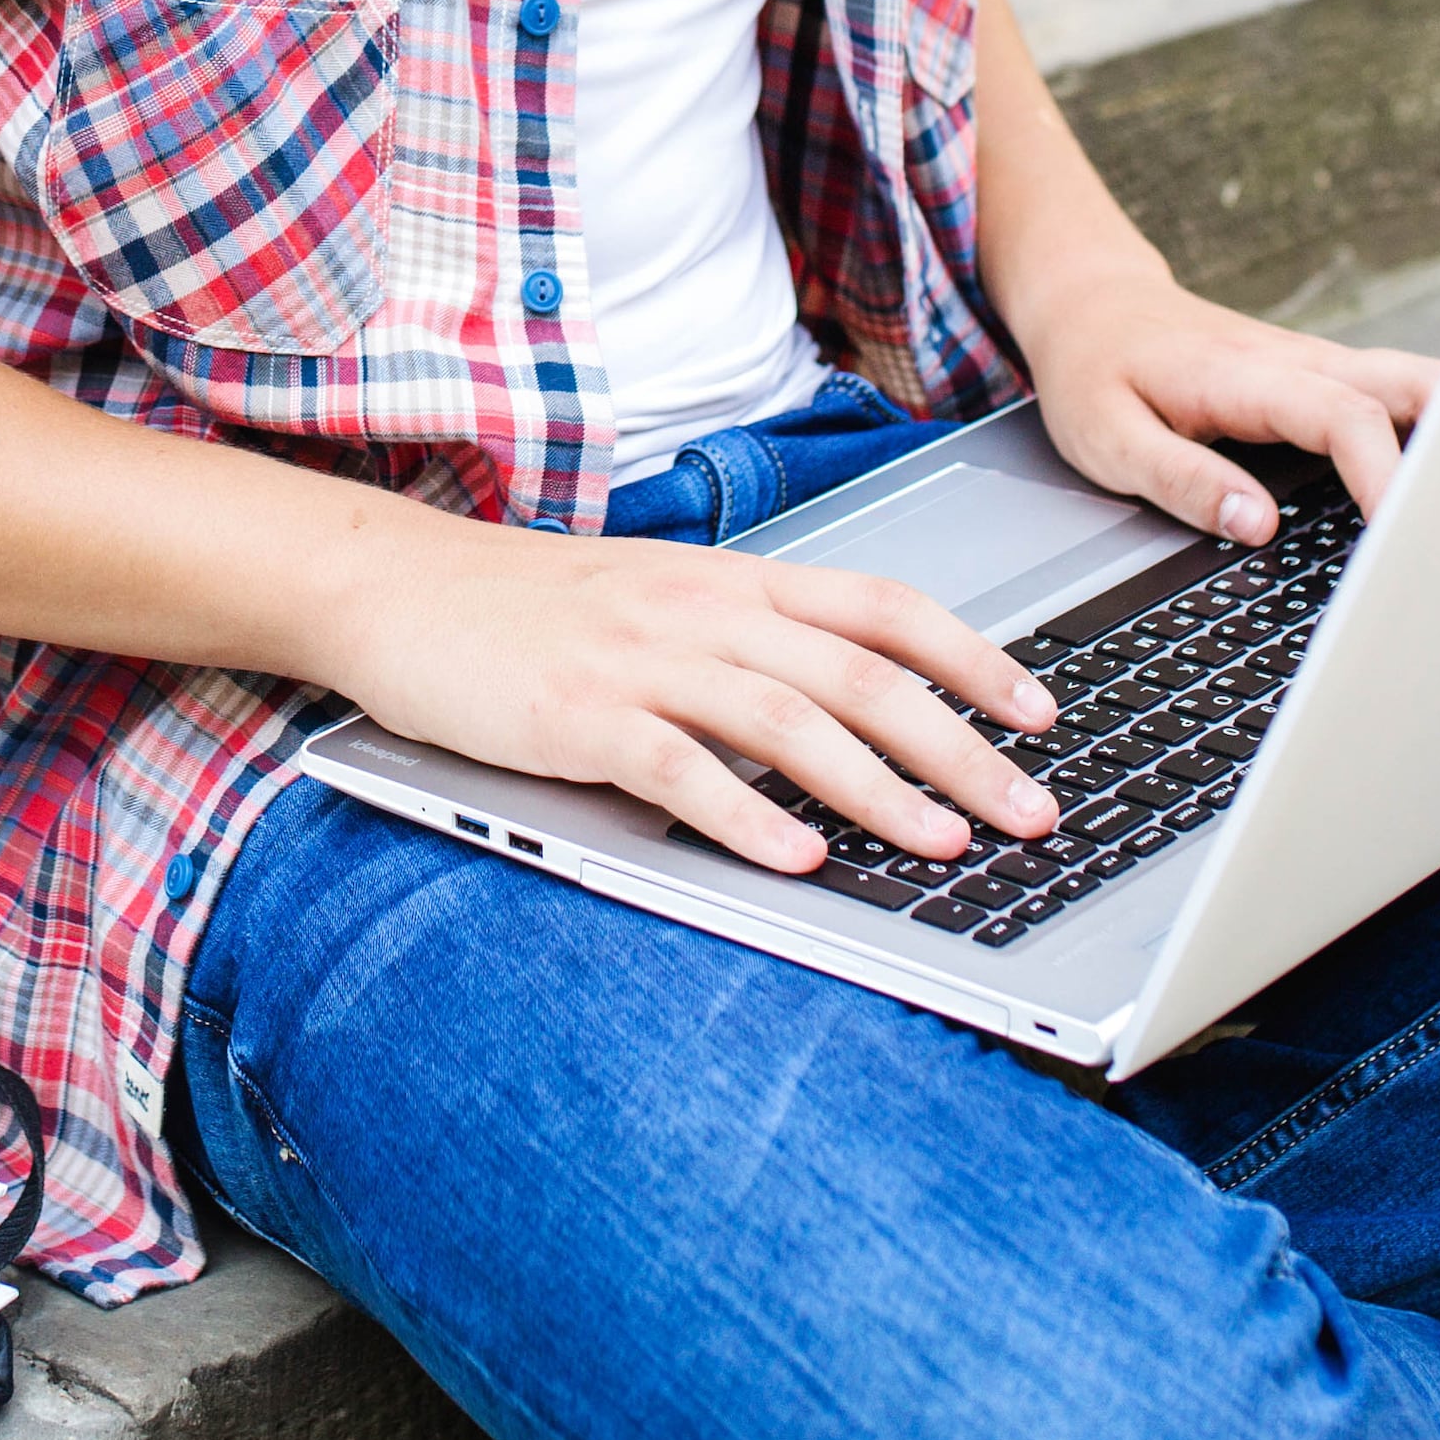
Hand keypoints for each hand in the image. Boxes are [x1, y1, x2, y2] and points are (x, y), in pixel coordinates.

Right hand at [313, 516, 1062, 875]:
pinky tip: (794, 860)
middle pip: (861, 674)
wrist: (398, 586)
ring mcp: (640, 659)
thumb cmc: (532, 607)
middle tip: (1027, 811)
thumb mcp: (659, 600)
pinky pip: (678, 769)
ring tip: (938, 847)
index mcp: (732, 579)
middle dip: (959, 748)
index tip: (1041, 713)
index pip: (884, 606)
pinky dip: (745, 816)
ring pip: (788, 720)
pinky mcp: (577, 714)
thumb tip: (856, 707)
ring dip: (877, 790)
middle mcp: (702, 610)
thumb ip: (748, 642)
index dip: (973, 658)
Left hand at [1006, 258, 1439, 540]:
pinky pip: (1399, 397)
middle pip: (1411, 385)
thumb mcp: (1108, 438)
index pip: (1343, 420)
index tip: (1407, 531)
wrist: (1092, 304)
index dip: (1383, 475)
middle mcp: (1302, 363)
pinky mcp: (1325, 380)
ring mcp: (1321, 367)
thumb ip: (1182, 482)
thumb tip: (1259, 525)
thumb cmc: (1095, 371)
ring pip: (1419, 383)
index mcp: (1251, 378)